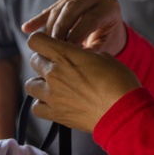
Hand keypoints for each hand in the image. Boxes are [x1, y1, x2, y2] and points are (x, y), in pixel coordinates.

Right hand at [22, 0, 127, 54]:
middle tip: (50, 46)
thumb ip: (94, 51)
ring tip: (42, 44)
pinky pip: (51, 8)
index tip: (66, 50)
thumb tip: (79, 59)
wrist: (108, 32)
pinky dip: (39, 19)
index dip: (76, 34)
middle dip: (59, 28)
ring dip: (49, 27)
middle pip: (72, 8)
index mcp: (109, 7)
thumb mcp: (106, 48)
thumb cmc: (108, 42)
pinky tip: (27, 29)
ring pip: (59, 8)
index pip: (90, 18)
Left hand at [25, 32, 140, 132]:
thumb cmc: (119, 83)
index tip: (50, 46)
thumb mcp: (103, 57)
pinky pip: (36, 107)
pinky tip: (55, 102)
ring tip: (55, 86)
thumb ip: (83, 54)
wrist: (123, 113)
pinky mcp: (55, 114)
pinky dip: (42, 104)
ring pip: (30, 85)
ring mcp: (52, 95)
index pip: (35, 41)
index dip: (42, 41)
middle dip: (45, 61)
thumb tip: (77, 55)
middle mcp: (54, 74)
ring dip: (41, 83)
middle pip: (34, 61)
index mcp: (65, 55)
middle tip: (60, 67)